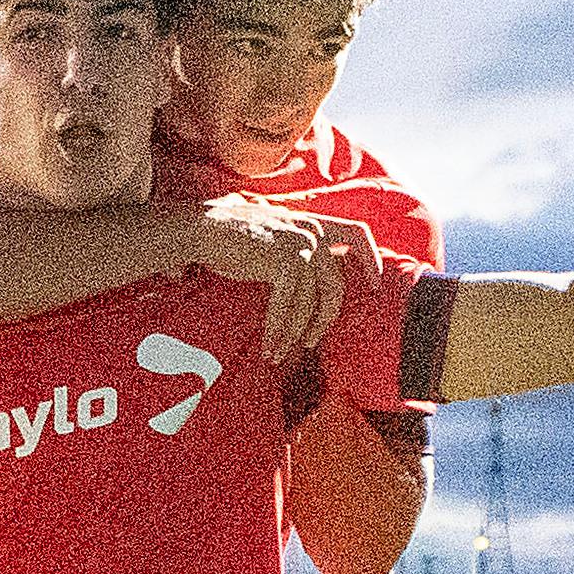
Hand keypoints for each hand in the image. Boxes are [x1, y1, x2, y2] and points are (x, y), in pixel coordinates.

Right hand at [188, 197, 376, 361]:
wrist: (199, 227)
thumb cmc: (228, 236)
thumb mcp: (271, 235)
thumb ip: (292, 247)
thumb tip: (305, 275)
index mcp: (311, 222)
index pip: (356, 233)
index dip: (370, 259)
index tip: (374, 286)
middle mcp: (311, 230)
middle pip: (335, 286)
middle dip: (324, 320)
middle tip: (311, 341)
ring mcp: (299, 244)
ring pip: (309, 302)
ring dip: (293, 332)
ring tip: (278, 351)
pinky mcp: (283, 260)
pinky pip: (287, 305)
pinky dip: (277, 329)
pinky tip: (268, 345)